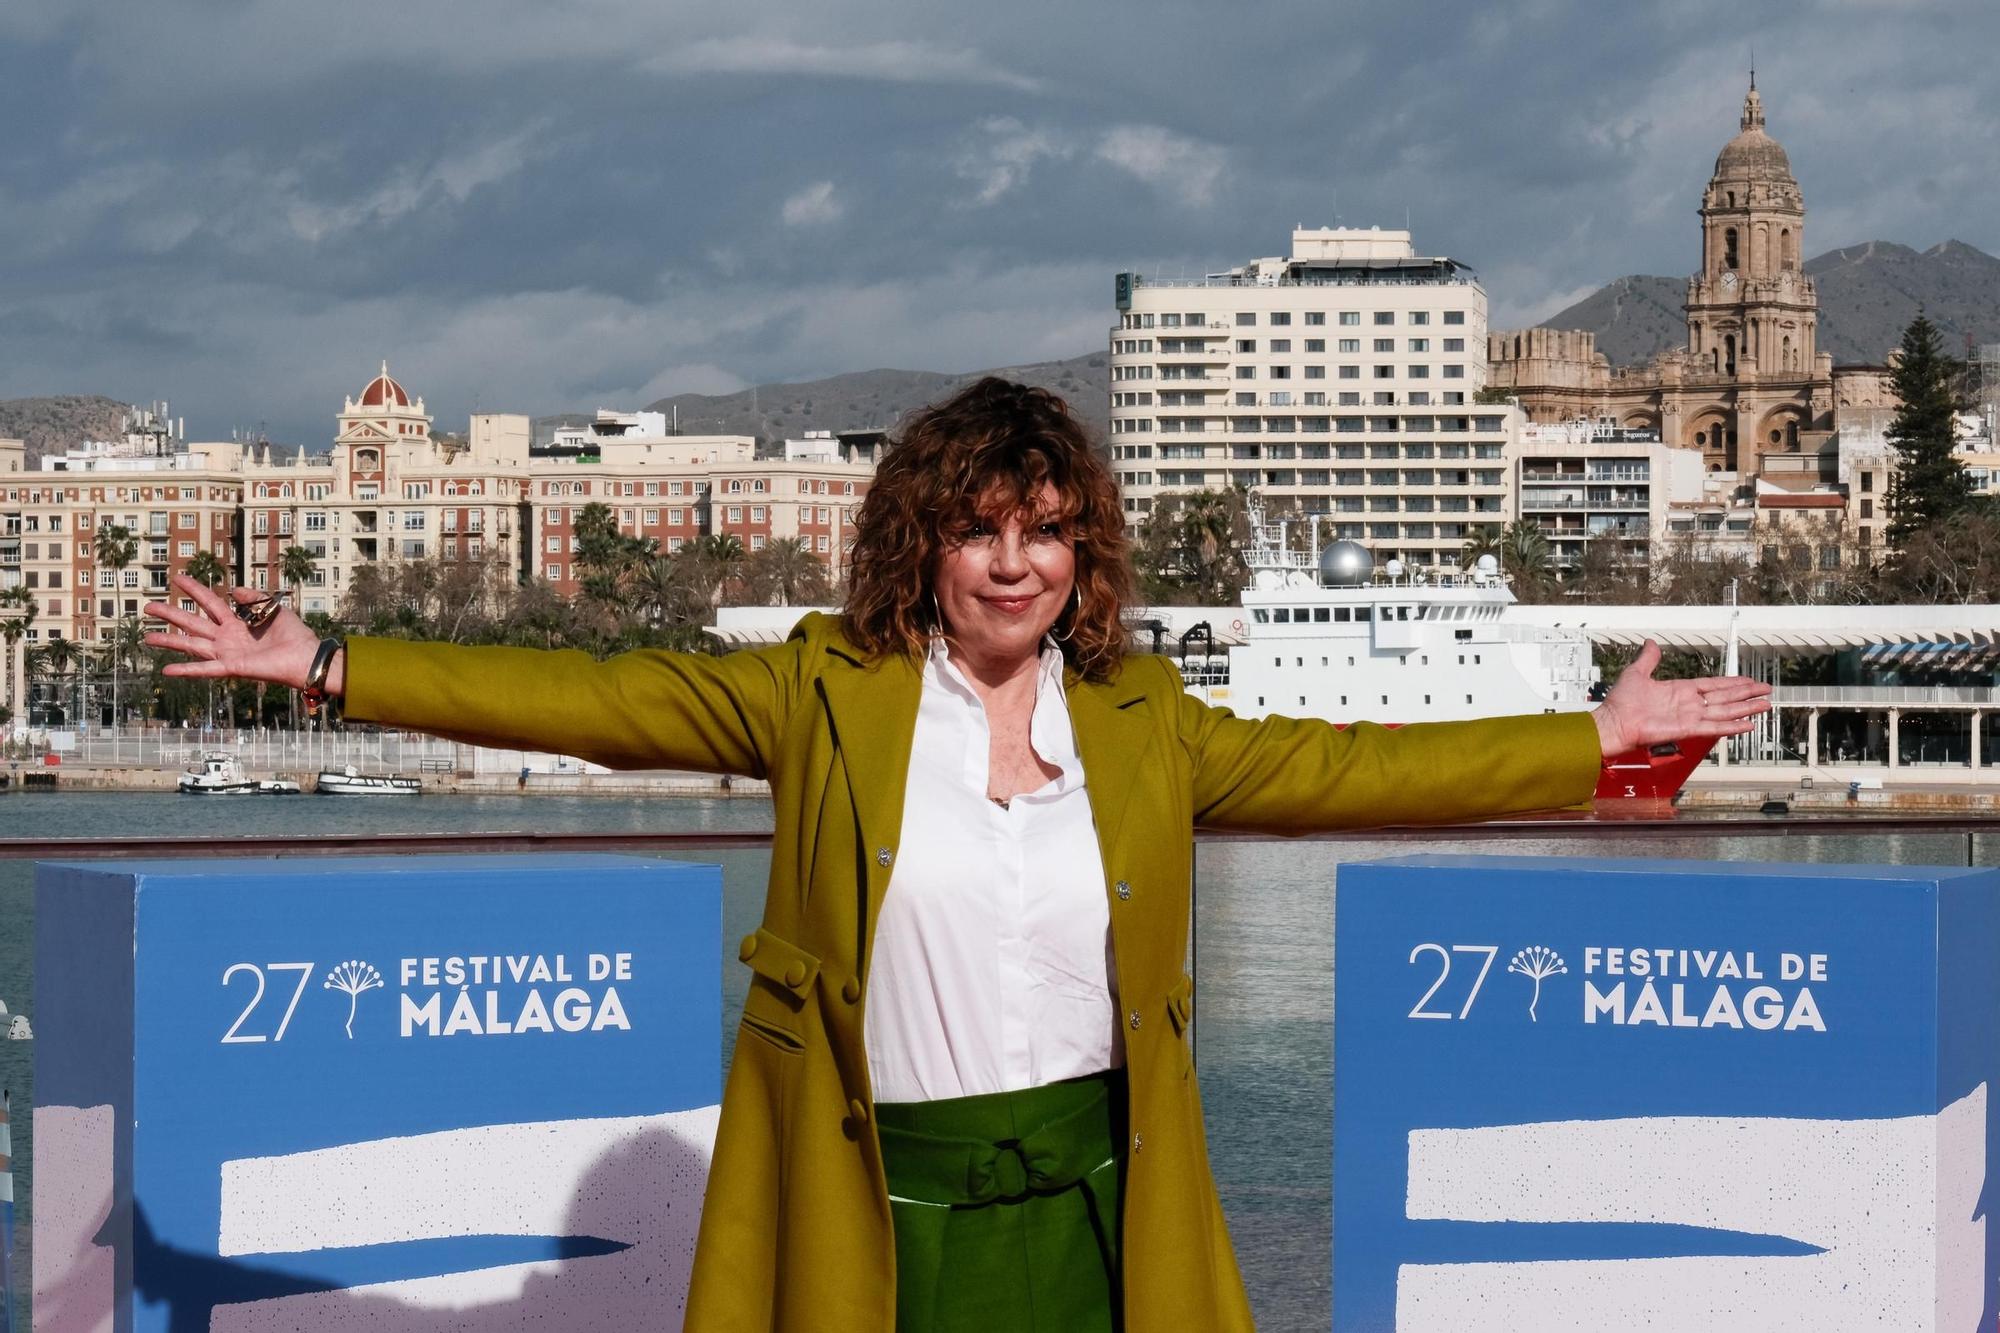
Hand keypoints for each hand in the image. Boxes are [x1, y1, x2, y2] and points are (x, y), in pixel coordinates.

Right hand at [144, 574, 327, 691]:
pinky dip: (186, 670)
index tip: (177, 577)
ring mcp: (227, 653)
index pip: (209, 602)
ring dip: (169, 642)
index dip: (194, 589)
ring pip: (192, 645)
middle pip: (193, 622)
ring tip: (147, 637)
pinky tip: (166, 670)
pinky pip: (205, 669)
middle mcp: (227, 637)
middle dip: (171, 614)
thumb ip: (254, 598)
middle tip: (148, 606)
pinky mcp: (232, 667)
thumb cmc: (295, 635)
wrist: (306, 656)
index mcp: (237, 622)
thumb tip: (233, 589)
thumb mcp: (273, 608)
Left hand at [1592, 639, 1770, 756]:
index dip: (1732, 683)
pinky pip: (1714, 727)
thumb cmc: (1620, 703)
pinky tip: (1748, 724)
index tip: (1747, 681)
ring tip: (1765, 706)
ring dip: (1746, 708)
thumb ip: (1648, 659)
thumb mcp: (1637, 673)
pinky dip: (1732, 726)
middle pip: (1725, 697)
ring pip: (1725, 711)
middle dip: (1746, 694)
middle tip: (1766, 691)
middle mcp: (1688, 704)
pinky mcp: (1687, 729)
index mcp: (1679, 690)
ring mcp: (1689, 717)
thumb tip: (1651, 643)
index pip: (1713, 685)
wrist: (1613, 722)